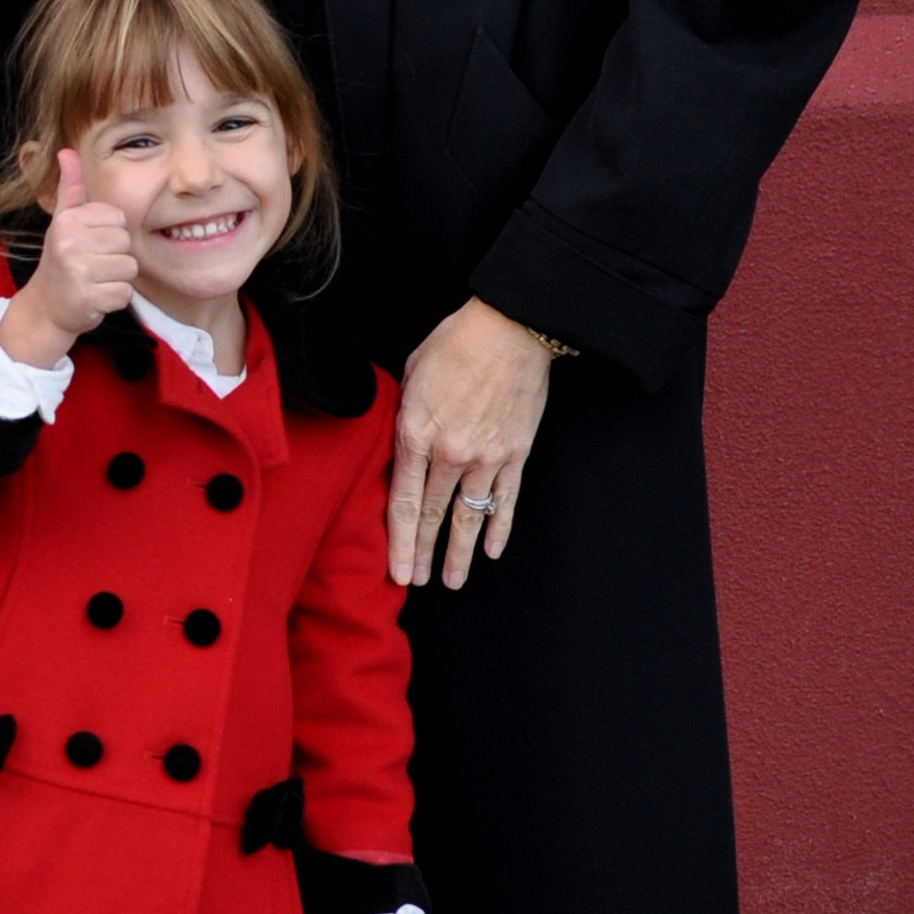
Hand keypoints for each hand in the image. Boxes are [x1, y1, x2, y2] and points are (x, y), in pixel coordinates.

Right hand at [0, 145, 136, 369]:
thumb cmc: (62, 259)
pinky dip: (115, 298)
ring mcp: (79, 271)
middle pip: (126, 243)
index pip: (119, 219)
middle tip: (92, 265)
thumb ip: (71, 187)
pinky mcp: (88, 298)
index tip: (89, 244)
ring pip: (129, 268)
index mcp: (69, 221)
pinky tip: (96, 296)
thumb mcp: (64, 221)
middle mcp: (71, 243)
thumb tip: (67, 151)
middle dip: (115, 257)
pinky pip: (125, 293)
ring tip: (95, 280)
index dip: (110, 234)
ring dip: (116, 279)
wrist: (46, 306)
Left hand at [387, 299, 553, 591]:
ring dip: (460, 553)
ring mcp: (486, 457)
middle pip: (433, 516)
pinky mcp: (515, 453)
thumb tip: (398, 444)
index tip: (397, 572)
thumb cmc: (455, 343)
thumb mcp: (410, 375)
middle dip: (423, 554)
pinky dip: (498, 527)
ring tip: (453, 581)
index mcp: (416, 433)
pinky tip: (491, 551)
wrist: (510, 329)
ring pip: (469, 516)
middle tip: (417, 584)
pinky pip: (505, 499)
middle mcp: (450, 453)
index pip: (404, 502)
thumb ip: (402, 417)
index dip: (399, 541)